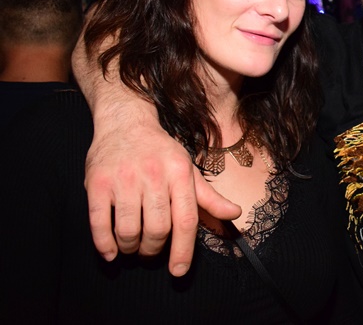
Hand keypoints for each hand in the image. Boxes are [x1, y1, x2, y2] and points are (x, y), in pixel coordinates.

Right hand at [84, 99, 241, 275]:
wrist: (125, 122)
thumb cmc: (160, 151)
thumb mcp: (188, 169)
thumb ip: (209, 196)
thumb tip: (235, 214)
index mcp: (179, 173)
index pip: (186, 220)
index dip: (183, 249)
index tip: (178, 270)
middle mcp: (153, 176)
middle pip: (157, 229)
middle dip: (154, 249)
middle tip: (151, 251)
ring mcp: (124, 179)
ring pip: (129, 230)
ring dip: (131, 248)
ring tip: (133, 246)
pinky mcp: (98, 183)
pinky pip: (99, 223)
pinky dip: (104, 243)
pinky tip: (111, 251)